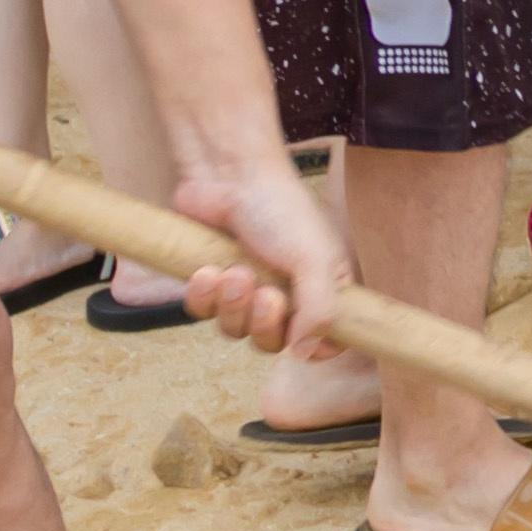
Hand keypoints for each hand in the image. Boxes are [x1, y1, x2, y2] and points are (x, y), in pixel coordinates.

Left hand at [159, 145, 356, 357]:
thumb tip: (305, 354)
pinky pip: (204, 312)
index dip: (315, 348)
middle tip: (266, 295)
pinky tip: (208, 272)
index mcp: (322, 289)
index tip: (303, 345)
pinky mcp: (212, 283)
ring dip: (233, 306)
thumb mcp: (315, 260)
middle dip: (265, 323)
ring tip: (235, 272)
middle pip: (274, 342)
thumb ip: (320, 311)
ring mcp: (246, 290)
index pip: (327, 340)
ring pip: (236, 330)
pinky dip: (204, 297)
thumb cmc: (281, 210)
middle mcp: (286, 295)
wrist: (229, 176)